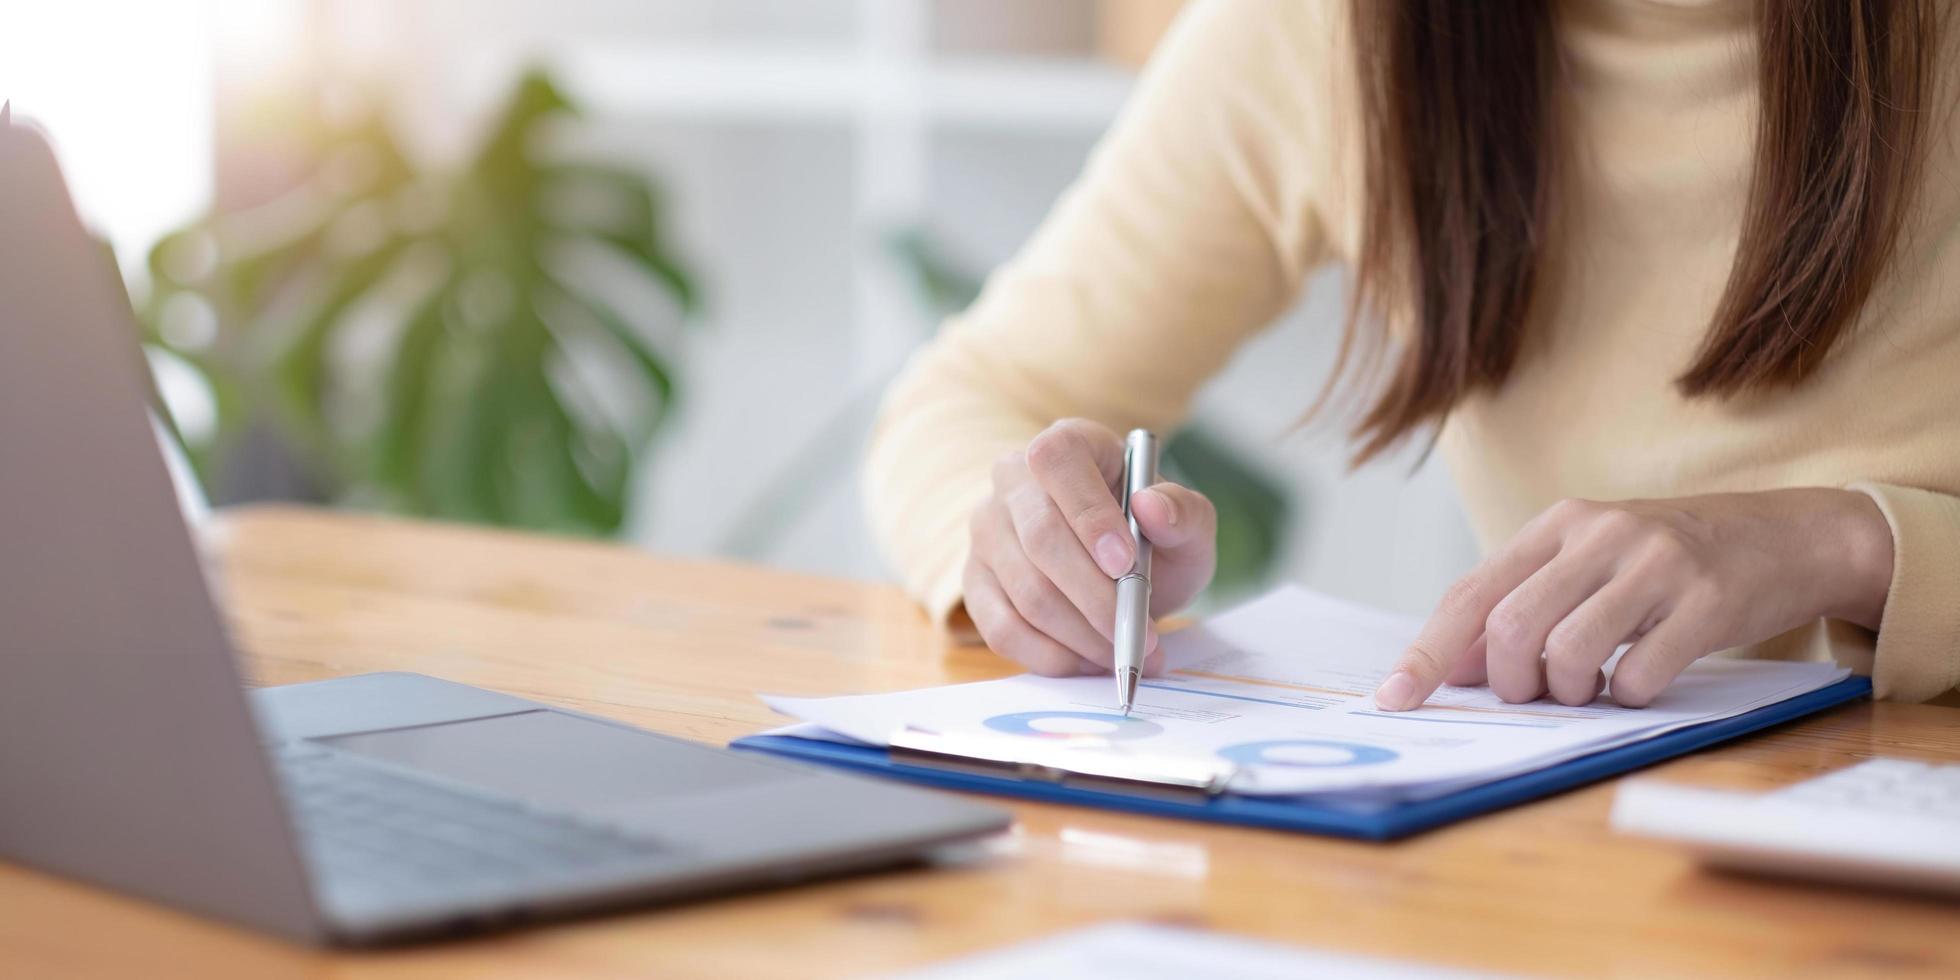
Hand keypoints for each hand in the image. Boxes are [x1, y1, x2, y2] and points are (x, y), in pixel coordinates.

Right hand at [963, 418, 1216, 675]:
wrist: (1119, 569)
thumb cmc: (1151, 536)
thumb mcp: (1186, 523)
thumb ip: (1183, 513)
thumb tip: (1152, 508)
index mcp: (1067, 444)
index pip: (1057, 462)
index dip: (1088, 514)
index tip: (1126, 562)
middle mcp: (1012, 480)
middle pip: (1039, 536)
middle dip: (1094, 595)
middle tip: (1139, 630)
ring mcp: (987, 533)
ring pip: (1025, 591)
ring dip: (1082, 634)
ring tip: (1126, 651)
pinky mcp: (976, 584)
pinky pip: (1002, 629)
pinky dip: (1052, 656)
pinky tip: (1090, 661)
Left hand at [1374, 489, 1893, 710]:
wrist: (1789, 534)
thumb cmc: (1672, 561)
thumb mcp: (1590, 564)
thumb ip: (1522, 604)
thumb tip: (1449, 669)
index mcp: (1558, 523)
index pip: (1470, 594)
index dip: (1426, 653)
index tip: (1392, 699)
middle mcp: (1600, 534)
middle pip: (1510, 629)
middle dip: (1512, 682)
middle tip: (1539, 693)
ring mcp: (1655, 563)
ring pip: (1567, 652)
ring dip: (1570, 692)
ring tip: (1593, 686)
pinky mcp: (1708, 599)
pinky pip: (1639, 673)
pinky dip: (1629, 696)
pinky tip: (1642, 680)